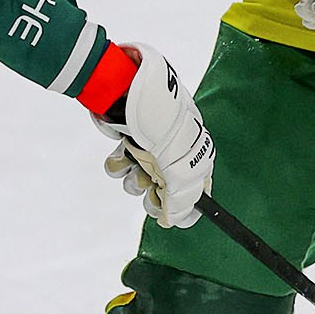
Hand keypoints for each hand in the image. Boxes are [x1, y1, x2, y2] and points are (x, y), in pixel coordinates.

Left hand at [94, 45, 213, 227]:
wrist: (129, 91)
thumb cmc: (163, 124)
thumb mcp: (180, 166)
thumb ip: (182, 198)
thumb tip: (177, 222)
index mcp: (196, 156)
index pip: (195, 191)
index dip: (182, 205)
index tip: (168, 215)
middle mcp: (173, 155)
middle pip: (163, 193)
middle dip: (154, 195)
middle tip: (151, 192)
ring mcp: (149, 150)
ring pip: (138, 182)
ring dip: (133, 177)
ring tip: (134, 161)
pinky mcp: (126, 144)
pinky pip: (120, 167)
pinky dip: (118, 162)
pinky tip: (121, 151)